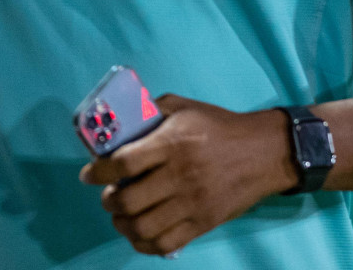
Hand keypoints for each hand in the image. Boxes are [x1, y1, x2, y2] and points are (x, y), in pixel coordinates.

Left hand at [78, 95, 297, 256]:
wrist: (264, 152)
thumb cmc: (219, 126)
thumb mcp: (184, 107)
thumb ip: (152, 110)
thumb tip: (120, 119)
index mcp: (172, 144)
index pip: (123, 164)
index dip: (98, 172)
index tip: (88, 175)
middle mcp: (180, 176)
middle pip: (129, 201)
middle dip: (108, 201)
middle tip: (107, 195)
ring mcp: (193, 204)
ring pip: (144, 228)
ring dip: (122, 224)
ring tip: (120, 215)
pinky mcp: (204, 224)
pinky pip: (166, 244)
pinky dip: (145, 244)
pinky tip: (139, 233)